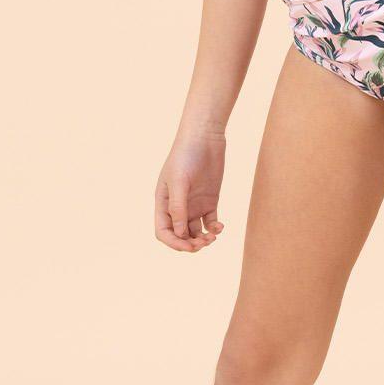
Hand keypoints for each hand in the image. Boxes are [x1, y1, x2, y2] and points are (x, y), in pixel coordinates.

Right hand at [155, 127, 226, 252]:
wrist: (204, 138)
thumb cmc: (186, 155)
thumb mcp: (179, 181)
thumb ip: (178, 207)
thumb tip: (180, 234)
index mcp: (163, 202)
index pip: (164, 231)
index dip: (174, 243)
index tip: (189, 246)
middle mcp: (178, 206)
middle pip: (180, 235)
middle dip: (190, 244)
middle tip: (204, 243)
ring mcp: (194, 204)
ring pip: (196, 232)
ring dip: (203, 239)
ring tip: (213, 237)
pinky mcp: (209, 201)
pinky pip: (210, 222)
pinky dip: (214, 228)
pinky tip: (220, 227)